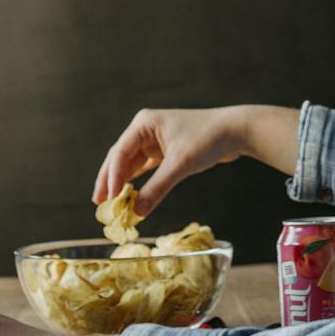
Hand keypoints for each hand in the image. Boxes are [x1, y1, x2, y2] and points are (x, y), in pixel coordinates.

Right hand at [92, 106, 256, 215]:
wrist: (235, 130)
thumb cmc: (208, 139)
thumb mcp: (180, 164)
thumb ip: (157, 188)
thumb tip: (137, 212)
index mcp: (144, 124)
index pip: (120, 153)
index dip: (111, 177)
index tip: (107, 200)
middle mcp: (145, 129)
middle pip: (120, 158)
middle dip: (109, 181)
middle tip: (98, 204)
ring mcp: (154, 139)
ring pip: (131, 164)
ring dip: (122, 182)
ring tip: (110, 204)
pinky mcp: (164, 150)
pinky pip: (145, 168)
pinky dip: (137, 181)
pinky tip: (129, 194)